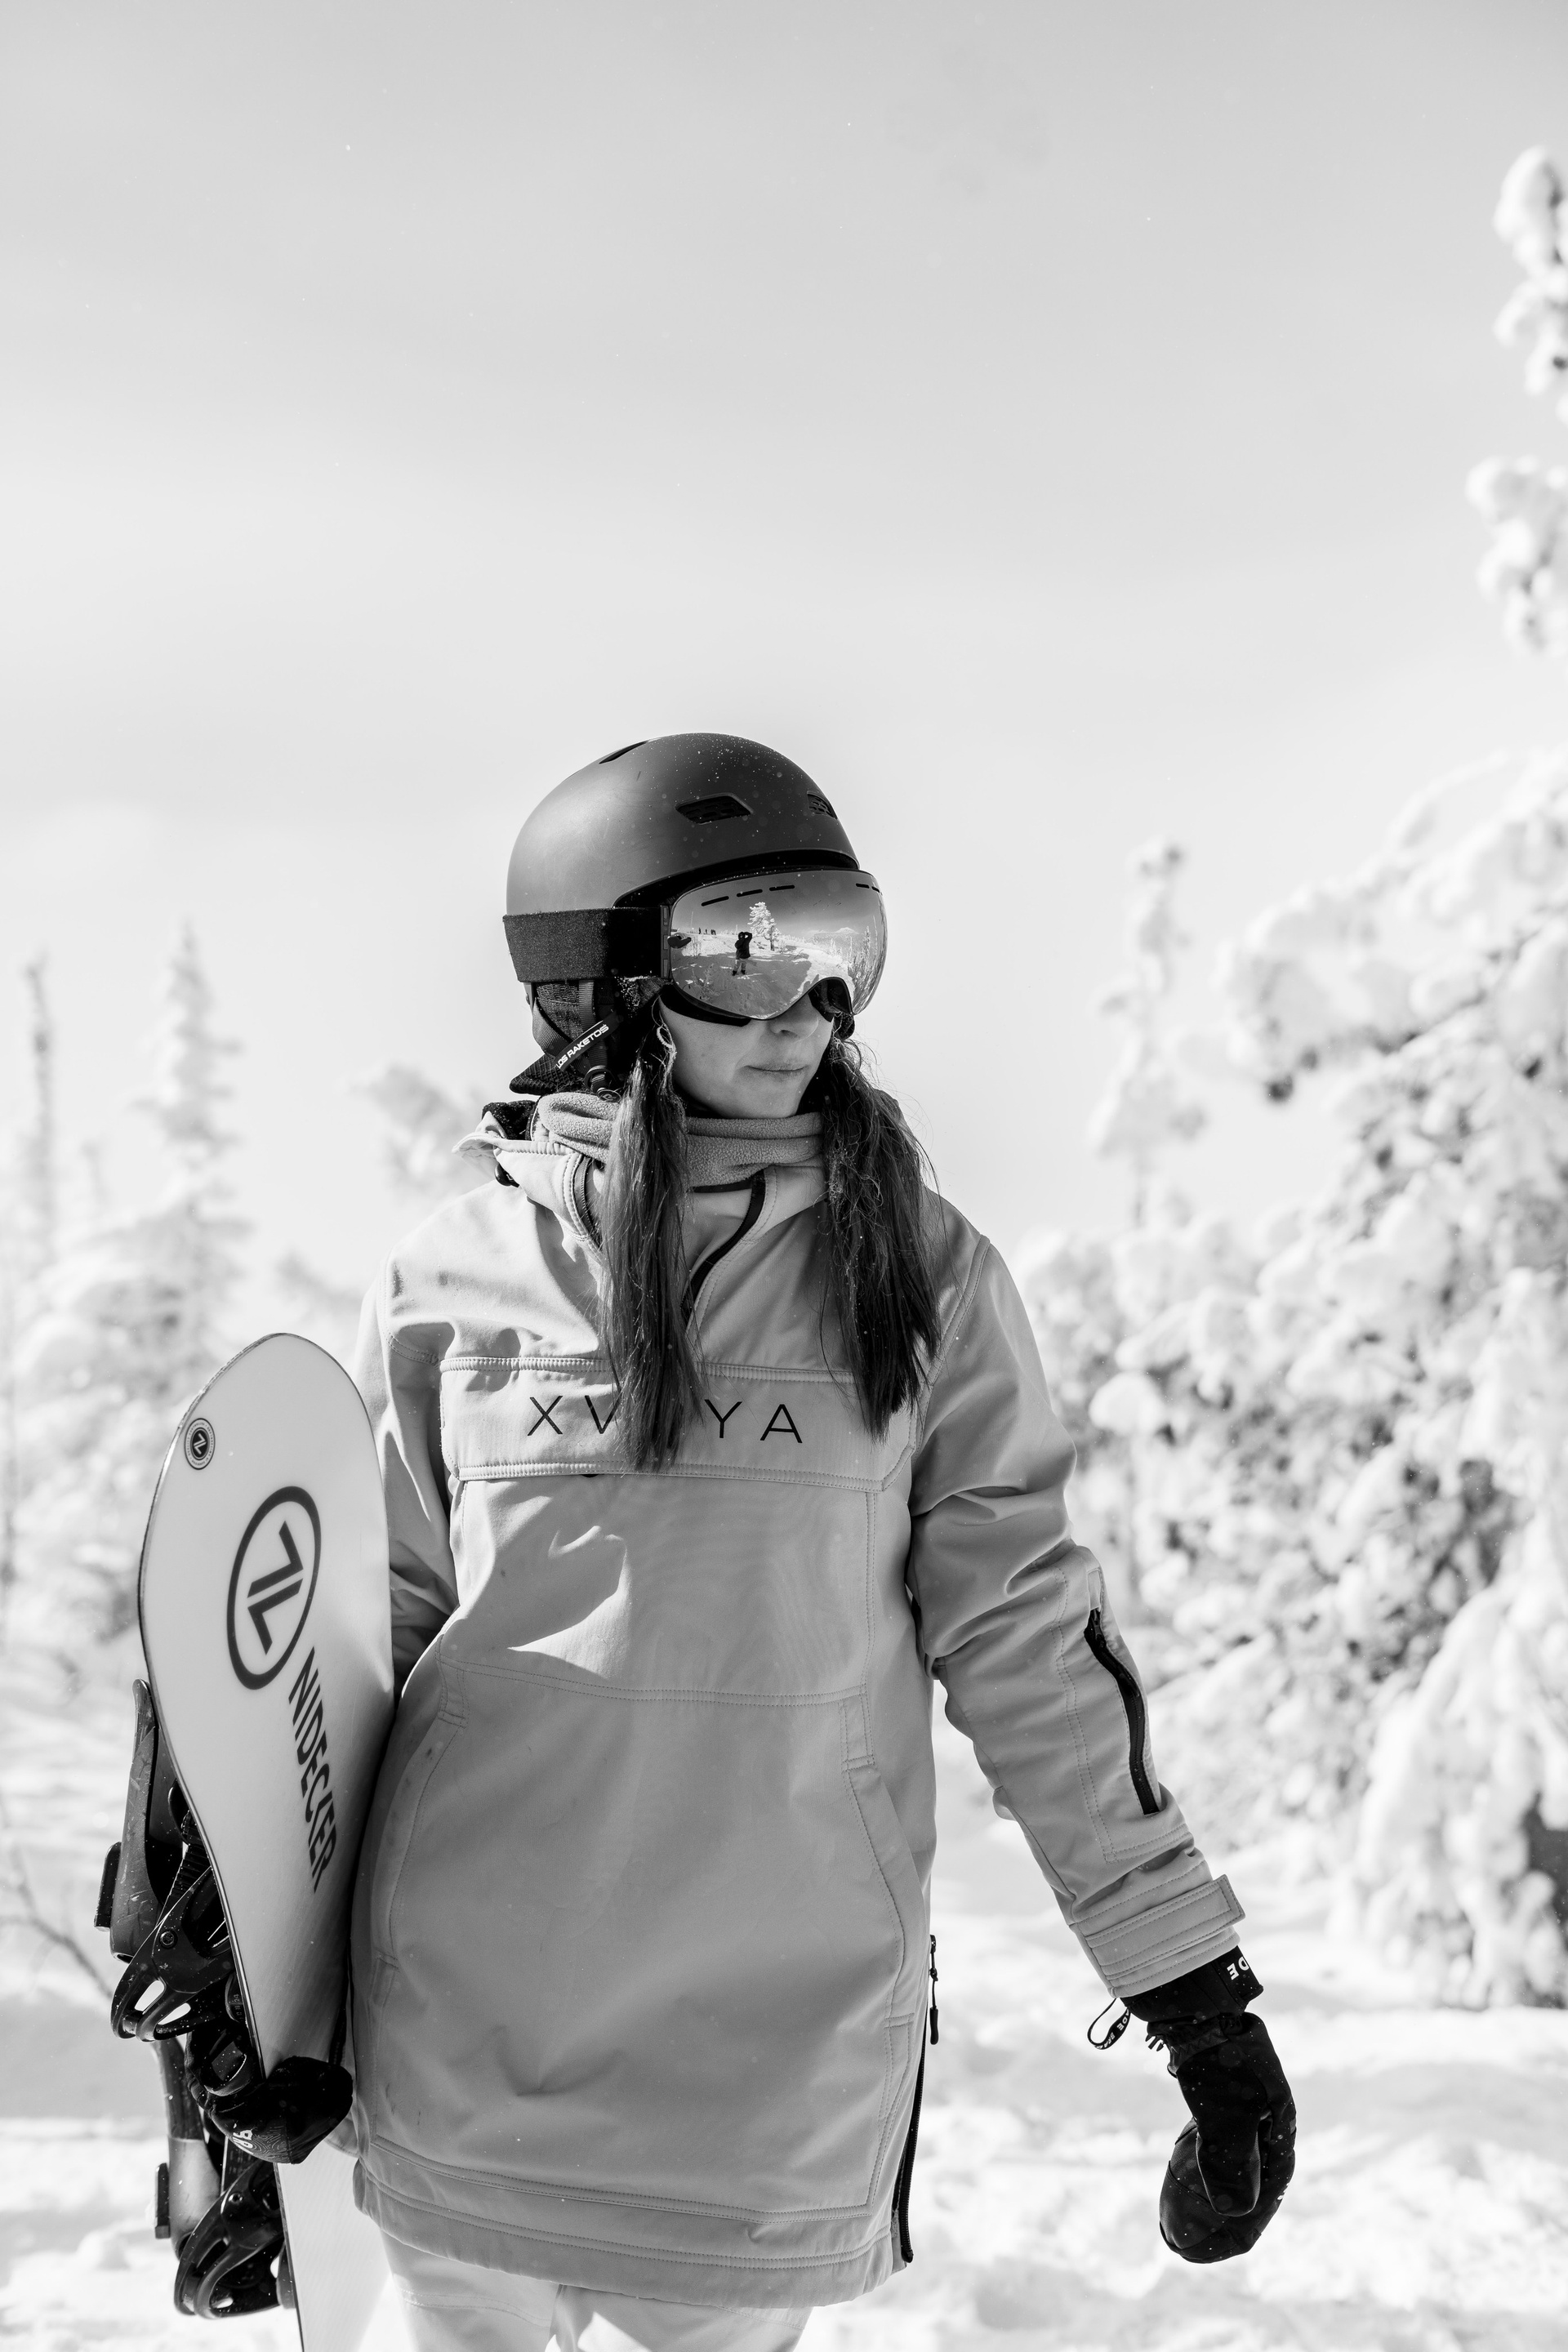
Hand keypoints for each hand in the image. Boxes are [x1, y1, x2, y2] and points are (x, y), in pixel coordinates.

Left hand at [1156, 2012, 1295, 2261]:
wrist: (1193, 2002)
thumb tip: (1233, 2216)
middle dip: (1228, 2213)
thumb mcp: (1222, 2111)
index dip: (1248, 2224)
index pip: (1271, 2189)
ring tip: (1180, 2217)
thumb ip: (1229, 2161)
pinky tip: (1176, 2174)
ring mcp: (1244, 2104)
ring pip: (1230, 2159)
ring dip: (1211, 2188)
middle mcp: (1266, 2117)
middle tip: (1194, 2242)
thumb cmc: (1213, 2055)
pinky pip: (1214, 2139)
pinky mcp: (1221, 2093)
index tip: (1224, 2248)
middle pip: (1251, 2178)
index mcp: (1279, 2125)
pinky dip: (1199, 2161)